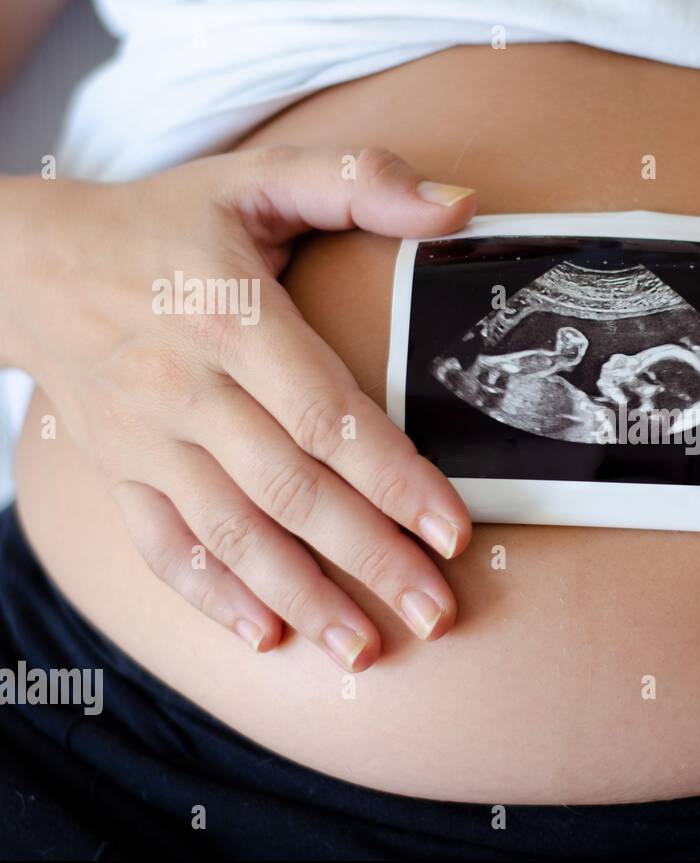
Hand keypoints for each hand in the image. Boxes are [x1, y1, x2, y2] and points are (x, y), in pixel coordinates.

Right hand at [7, 146, 477, 670]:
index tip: (453, 531)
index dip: (395, 479)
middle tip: (437, 612)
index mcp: (233, 319)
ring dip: (303, 597)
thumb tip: (461, 206)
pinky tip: (266, 635)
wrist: (28, 261)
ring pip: (232, 534)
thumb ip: (358, 181)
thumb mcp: (256, 179)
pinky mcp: (120, 473)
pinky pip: (162, 547)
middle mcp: (187, 390)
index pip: (328, 417)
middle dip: (369, 559)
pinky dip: (212, 596)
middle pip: (292, 492)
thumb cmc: (164, 223)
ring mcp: (147, 441)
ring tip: (367, 650)